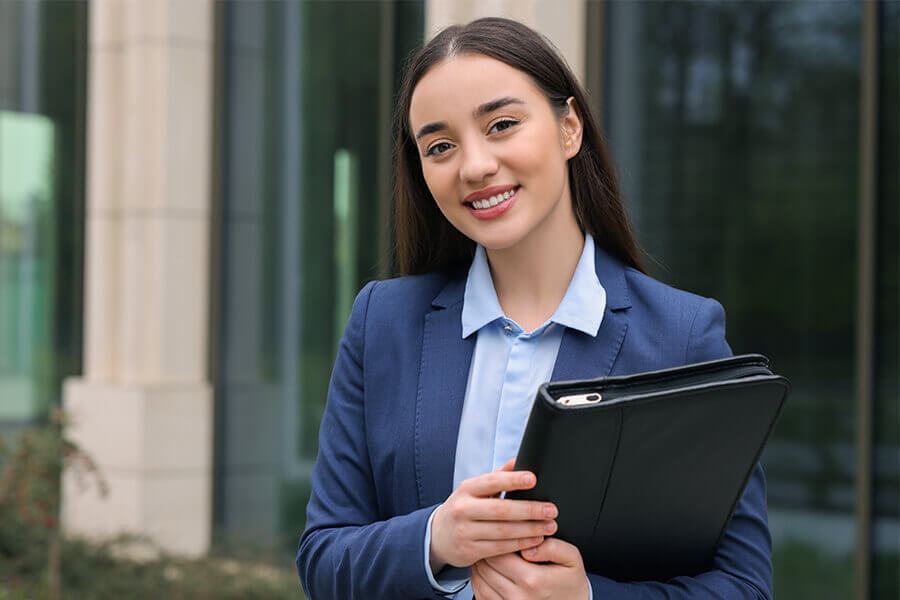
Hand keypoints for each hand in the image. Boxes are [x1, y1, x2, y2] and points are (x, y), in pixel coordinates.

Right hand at [429, 459, 558, 572]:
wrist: (438, 535)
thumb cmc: (465, 507)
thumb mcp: (475, 489)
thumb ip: (498, 476)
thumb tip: (519, 459)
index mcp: (467, 489)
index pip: (492, 482)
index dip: (513, 480)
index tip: (534, 479)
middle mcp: (463, 509)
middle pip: (501, 510)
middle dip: (530, 510)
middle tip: (552, 510)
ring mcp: (465, 531)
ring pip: (503, 531)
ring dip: (530, 529)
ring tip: (550, 526)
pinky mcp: (469, 551)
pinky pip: (500, 548)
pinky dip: (520, 544)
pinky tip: (536, 540)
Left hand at [471, 538, 588, 599]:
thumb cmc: (570, 583)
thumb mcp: (571, 558)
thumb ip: (552, 547)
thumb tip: (529, 544)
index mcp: (533, 580)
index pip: (497, 554)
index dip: (495, 540)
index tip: (500, 534)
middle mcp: (518, 596)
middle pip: (485, 567)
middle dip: (486, 551)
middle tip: (493, 541)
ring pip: (479, 580)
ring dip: (481, 565)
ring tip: (490, 555)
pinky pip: (481, 595)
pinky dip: (479, 581)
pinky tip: (488, 572)